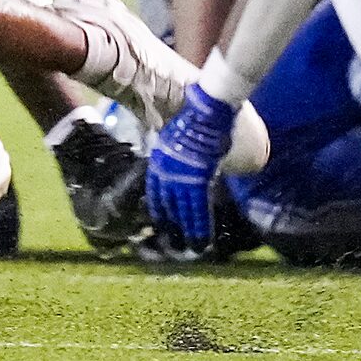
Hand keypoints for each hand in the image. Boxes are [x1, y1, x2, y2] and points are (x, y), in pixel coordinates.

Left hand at [145, 82, 238, 246]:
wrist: (204, 113)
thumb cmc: (194, 120)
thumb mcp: (176, 138)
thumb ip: (177, 155)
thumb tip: (184, 162)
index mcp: (160, 162)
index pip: (157, 192)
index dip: (161, 209)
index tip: (163, 221)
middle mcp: (166, 172)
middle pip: (168, 205)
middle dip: (172, 224)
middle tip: (175, 241)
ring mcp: (181, 177)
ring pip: (184, 211)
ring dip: (189, 231)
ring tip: (193, 247)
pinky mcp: (197, 180)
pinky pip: (198, 208)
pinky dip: (201, 225)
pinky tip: (203, 238)